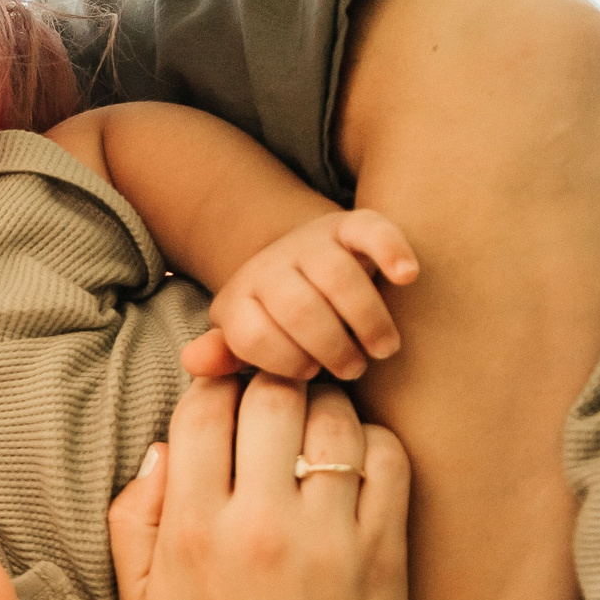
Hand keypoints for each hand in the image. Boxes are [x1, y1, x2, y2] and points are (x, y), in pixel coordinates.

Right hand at [109, 377, 425, 599]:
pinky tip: (349, 459)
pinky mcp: (384, 549)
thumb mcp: (139, 597)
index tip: (220, 398)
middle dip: (268, 382)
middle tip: (269, 395)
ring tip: (310, 421)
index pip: (203, 410)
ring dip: (321, 405)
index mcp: (193, 533)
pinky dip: (369, 441)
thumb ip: (134, 515)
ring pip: (333, 417)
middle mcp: (260, 527)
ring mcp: (329, 537)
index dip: (211, 387)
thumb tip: (167, 447)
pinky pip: (388, 456)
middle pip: (271, 396)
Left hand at [179, 209, 417, 382]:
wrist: (297, 263)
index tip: (310, 375)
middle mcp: (271, 265)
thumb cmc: (276, 320)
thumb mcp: (245, 339)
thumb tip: (193, 361)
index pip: (252, 335)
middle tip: (354, 369)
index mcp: (239, 297)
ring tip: (382, 348)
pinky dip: (391, 249)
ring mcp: (310, 242)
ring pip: (337, 275)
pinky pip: (371, 230)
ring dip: (366, 317)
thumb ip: (226, 353)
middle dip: (330, 345)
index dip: (284, 362)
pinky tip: (407, 276)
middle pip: (298, 307)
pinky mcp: (349, 225)